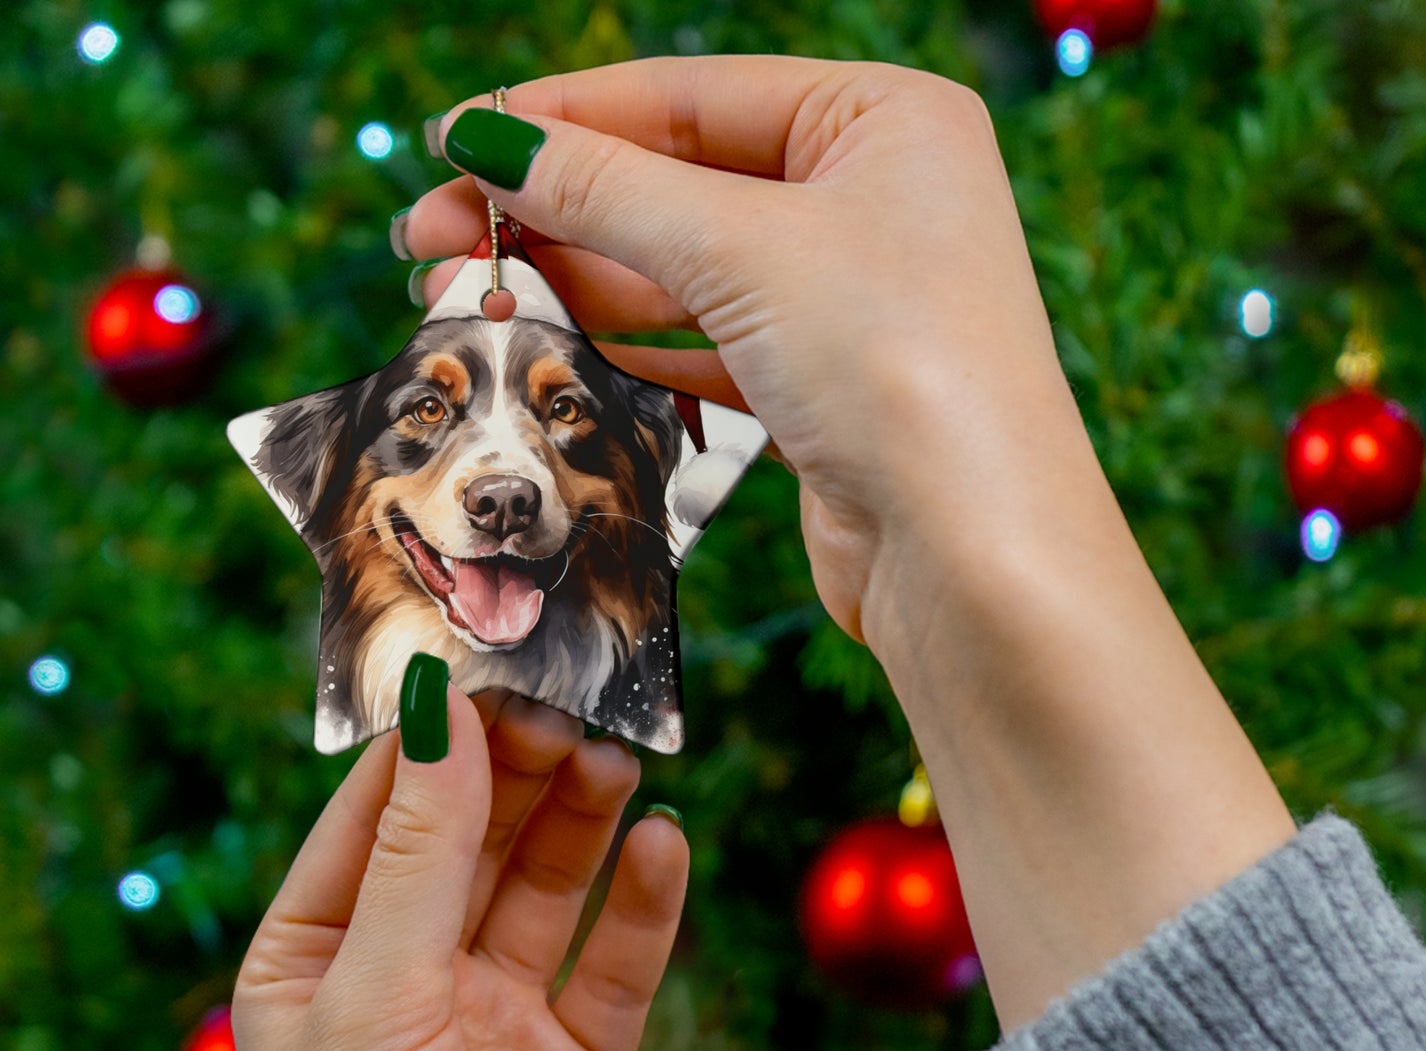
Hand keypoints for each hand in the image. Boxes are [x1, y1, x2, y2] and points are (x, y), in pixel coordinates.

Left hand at [233, 690, 687, 1050]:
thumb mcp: (372, 1001)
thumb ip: (416, 855)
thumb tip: (438, 713)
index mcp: (318, 960)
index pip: (378, 815)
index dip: (433, 741)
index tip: (490, 669)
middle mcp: (407, 980)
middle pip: (472, 840)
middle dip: (518, 773)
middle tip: (572, 711)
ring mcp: (497, 1023)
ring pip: (548, 888)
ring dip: (583, 822)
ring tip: (620, 761)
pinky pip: (616, 965)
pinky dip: (644, 905)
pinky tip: (666, 847)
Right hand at [402, 56, 1094, 647]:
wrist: (971, 554)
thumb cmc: (897, 367)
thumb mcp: (743, 248)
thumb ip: (608, 189)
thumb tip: (489, 141)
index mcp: (882, 120)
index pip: (688, 96)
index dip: (562, 118)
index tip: (454, 142)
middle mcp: (871, 200)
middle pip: (677, 183)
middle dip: (554, 208)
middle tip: (430, 234)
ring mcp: (848, 299)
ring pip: (684, 271)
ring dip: (578, 281)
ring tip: (470, 290)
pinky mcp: (823, 388)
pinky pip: (706, 346)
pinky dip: (630, 345)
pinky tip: (556, 341)